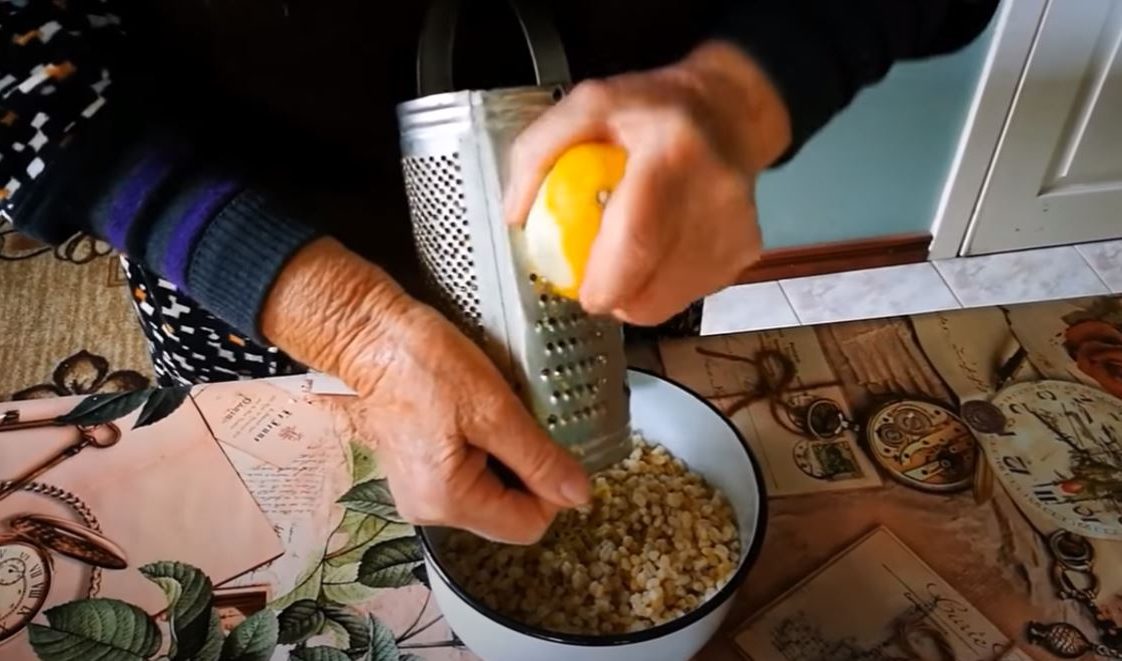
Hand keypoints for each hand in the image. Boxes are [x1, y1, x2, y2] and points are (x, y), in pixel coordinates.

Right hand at [262, 238, 589, 543]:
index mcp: (449, 503)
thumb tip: (580, 497)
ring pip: (492, 494)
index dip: (552, 489)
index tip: (552, 442)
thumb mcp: (494, 409)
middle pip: (508, 513)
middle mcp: (431, 512)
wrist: (368, 336)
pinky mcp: (416, 474)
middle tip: (522, 423)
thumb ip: (538, 459)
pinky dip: (485, 452)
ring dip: (507, 459)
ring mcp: (420, 494)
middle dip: (528, 472)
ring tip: (497, 417)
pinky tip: (476, 418)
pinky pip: (469, 477)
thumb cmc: (427, 366)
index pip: (528, 525)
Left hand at [505, 42, 790, 324]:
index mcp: (671, 151)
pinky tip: (662, 248)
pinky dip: (663, 284)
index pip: (636, 239)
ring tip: (631, 250)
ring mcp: (734, 228)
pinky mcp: (744, 252)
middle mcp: (713, 193)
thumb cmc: (653, 111)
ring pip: (668, 300)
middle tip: (596, 276)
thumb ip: (538, 153)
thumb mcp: (586, 106)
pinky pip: (688, 293)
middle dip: (613, 297)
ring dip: (637, 292)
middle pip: (652, 286)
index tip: (584, 291)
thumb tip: (516, 215)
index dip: (604, 281)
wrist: (729, 112)